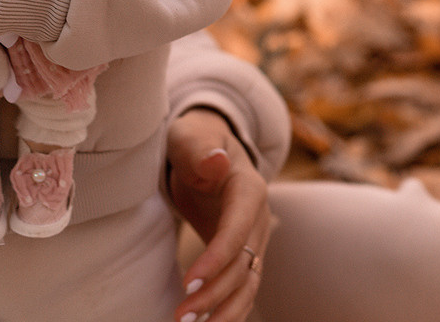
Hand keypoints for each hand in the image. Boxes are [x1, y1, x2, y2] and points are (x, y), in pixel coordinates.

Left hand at [167, 108, 272, 321]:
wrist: (207, 150)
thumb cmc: (195, 141)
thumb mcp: (191, 136)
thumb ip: (201, 149)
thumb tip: (216, 162)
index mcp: (248, 189)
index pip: (238, 230)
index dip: (217, 258)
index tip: (188, 282)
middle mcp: (258, 218)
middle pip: (243, 264)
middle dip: (214, 294)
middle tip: (181, 315)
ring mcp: (254, 239)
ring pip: (247, 283)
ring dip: (223, 310)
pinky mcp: (244, 254)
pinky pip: (243, 287)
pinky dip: (229, 310)